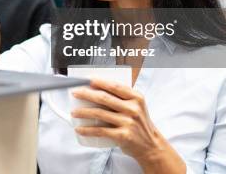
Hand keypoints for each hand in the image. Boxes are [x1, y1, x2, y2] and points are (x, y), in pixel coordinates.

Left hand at [71, 78, 185, 172]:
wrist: (151, 146)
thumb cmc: (139, 124)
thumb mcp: (137, 106)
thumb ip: (123, 97)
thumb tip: (98, 89)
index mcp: (136, 98)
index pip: (114, 86)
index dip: (99, 82)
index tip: (87, 80)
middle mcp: (133, 109)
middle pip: (104, 98)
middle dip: (86, 94)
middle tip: (75, 93)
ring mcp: (128, 122)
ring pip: (99, 114)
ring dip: (83, 112)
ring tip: (74, 112)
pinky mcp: (123, 136)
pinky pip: (101, 131)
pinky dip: (87, 130)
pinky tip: (80, 129)